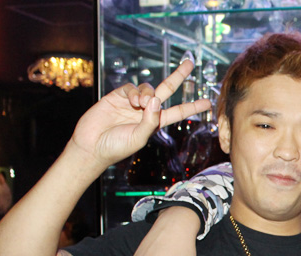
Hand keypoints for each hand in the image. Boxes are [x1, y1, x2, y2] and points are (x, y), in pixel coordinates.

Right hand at [69, 59, 210, 176]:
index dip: (192, 107)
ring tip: (140, 104)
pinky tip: (132, 102)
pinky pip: (131, 88)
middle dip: (178, 76)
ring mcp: (132, 103)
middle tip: (190, 63)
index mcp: (155, 122)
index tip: (207, 103)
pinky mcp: (117, 96)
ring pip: (148, 88)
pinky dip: (134, 93)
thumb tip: (156, 99)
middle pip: (166, 89)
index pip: (178, 112)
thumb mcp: (139, 137)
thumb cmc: (117, 146)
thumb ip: (150, 120)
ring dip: (147, 93)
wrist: (92, 145)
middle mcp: (146, 110)